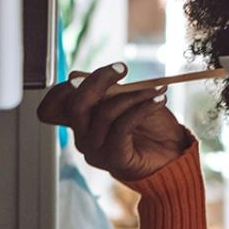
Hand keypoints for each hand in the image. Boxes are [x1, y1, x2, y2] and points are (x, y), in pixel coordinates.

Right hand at [35, 62, 191, 182]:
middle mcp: (83, 137)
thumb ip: (103, 89)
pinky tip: (158, 101)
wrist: (173, 154)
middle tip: (122, 69)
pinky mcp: (114, 160)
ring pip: (104, 113)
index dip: (71, 83)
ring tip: (156, 90)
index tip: (110, 69)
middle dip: (99, 80)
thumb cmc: (151, 126)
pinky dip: (142, 108)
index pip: (54, 104)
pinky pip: (122, 127)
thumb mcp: (126, 99)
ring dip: (133, 95)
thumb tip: (75, 76)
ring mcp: (96, 151)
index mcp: (81, 121)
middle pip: (75, 105)